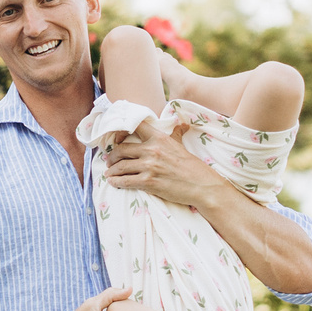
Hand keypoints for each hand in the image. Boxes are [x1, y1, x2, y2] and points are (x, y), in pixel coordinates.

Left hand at [101, 118, 216, 207]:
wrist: (201, 186)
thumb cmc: (192, 166)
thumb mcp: (182, 146)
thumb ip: (176, 134)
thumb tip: (182, 124)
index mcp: (159, 138)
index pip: (135, 127)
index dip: (120, 131)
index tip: (115, 138)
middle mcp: (152, 150)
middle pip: (121, 150)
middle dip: (112, 156)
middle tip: (109, 161)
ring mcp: (149, 166)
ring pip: (120, 166)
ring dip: (112, 171)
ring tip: (109, 173)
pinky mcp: (148, 182)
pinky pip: (125, 181)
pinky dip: (116, 182)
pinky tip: (113, 182)